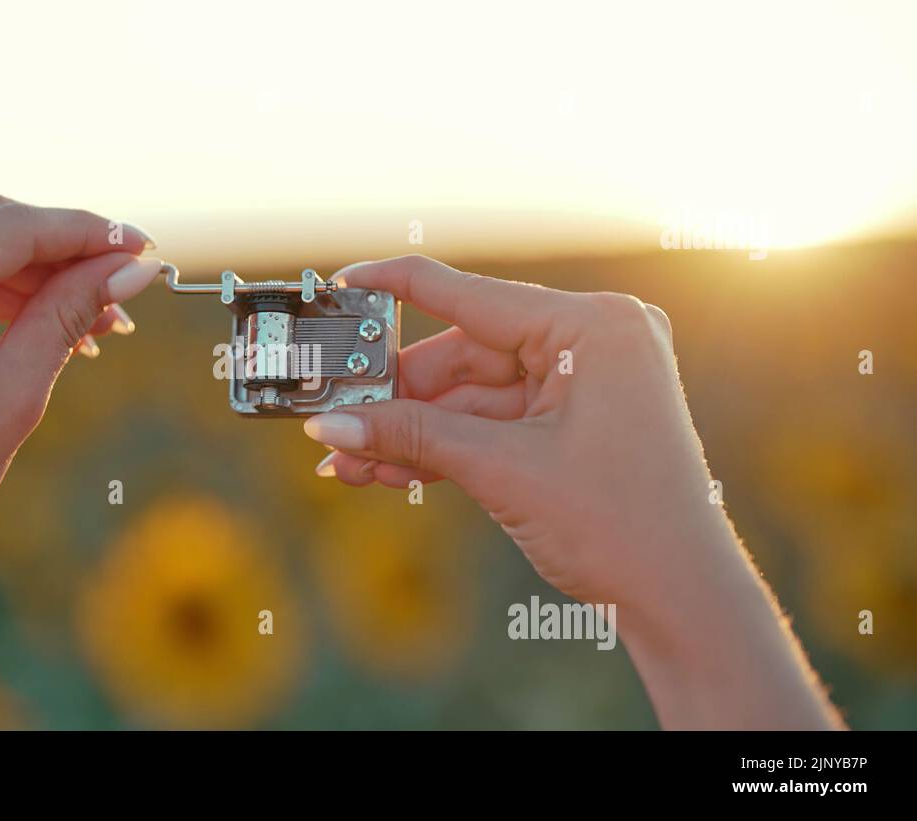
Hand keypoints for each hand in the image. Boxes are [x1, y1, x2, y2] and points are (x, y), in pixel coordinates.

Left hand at [0, 193, 162, 728]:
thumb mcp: (11, 394)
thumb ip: (69, 314)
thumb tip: (135, 267)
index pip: (12, 228)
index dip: (88, 233)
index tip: (145, 246)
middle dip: (63, 250)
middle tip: (127, 285)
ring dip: (32, 271)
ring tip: (95, 318)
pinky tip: (43, 316)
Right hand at [306, 255, 840, 727]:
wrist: (683, 601)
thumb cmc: (621, 526)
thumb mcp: (503, 471)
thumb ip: (412, 437)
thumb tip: (332, 425)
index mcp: (594, 326)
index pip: (472, 295)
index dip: (396, 289)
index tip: (341, 285)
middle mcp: (592, 341)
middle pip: (464, 354)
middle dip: (396, 397)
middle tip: (333, 415)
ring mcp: (584, 384)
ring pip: (471, 397)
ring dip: (411, 432)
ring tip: (346, 461)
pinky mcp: (573, 424)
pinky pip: (492, 425)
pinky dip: (444, 448)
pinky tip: (385, 473)